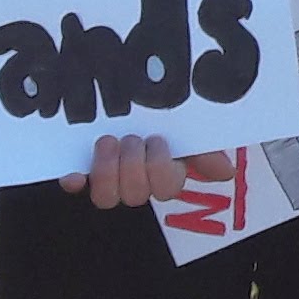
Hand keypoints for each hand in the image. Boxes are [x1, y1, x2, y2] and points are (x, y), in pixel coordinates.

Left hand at [66, 134, 234, 210]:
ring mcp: (108, 181)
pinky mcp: (81, 173)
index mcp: (163, 175)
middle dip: (133, 165)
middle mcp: (135, 184)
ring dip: (107, 170)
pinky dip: (74, 180)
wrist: (122, 100)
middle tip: (132, 138)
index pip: (166, 188)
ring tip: (108, 142)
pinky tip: (73, 173)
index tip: (157, 140)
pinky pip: (76, 186)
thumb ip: (205, 150)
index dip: (160, 167)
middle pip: (134, 195)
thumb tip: (225, 171)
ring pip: (106, 198)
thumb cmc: (161, 120)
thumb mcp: (185, 131)